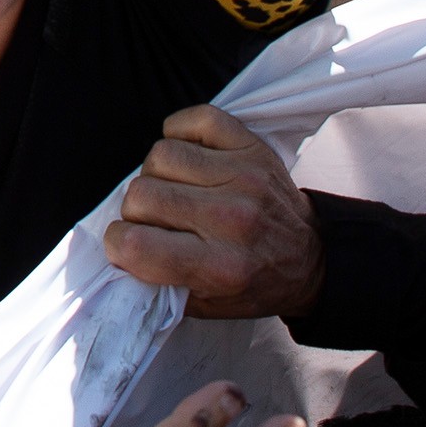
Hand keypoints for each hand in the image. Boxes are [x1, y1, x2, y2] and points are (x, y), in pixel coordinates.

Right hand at [104, 105, 321, 318]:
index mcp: (219, 267)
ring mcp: (245, 177)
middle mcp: (232, 220)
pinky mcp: (252, 147)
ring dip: (157, 174)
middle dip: (136, 211)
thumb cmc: (252, 283)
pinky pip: (194, 120)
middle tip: (156, 221)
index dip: (118, 244)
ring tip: (175, 190)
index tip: (128, 246)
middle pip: (141, 195)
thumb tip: (114, 256)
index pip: (135, 245)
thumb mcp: (205, 306)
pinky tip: (189, 159)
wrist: (311, 257)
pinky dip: (181, 133)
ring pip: (159, 155)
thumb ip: (157, 285)